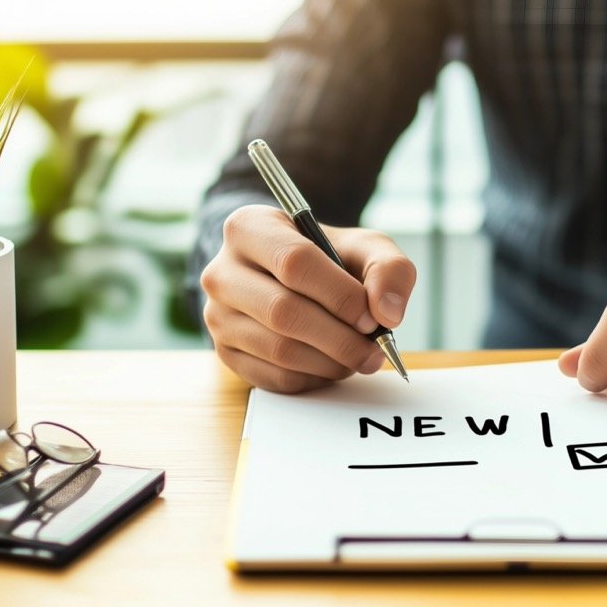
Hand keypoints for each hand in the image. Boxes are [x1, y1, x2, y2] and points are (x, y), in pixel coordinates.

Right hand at [200, 205, 415, 392]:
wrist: (292, 280)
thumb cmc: (329, 260)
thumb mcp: (365, 248)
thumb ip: (389, 269)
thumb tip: (387, 313)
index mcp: (249, 228)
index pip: (293, 262)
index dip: (340, 295)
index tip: (372, 317)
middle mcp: (221, 271)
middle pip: (283, 312)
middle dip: (340, 338)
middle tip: (375, 350)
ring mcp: (217, 316)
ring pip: (279, 350)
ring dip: (331, 362)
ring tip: (358, 357)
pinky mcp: (226, 354)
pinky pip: (274, 377)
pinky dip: (313, 378)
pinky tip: (331, 364)